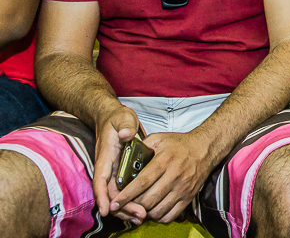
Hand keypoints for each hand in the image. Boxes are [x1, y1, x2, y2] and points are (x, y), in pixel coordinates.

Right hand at [93, 105, 145, 222]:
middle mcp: (108, 168)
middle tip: (139, 215)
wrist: (114, 119)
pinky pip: (124, 192)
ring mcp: (114, 173)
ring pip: (117, 196)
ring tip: (142, 217)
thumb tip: (125, 134)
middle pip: (110, 194)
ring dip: (128, 208)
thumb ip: (125, 126)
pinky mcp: (121, 174)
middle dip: (122, 208)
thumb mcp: (122, 119)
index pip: (100, 179)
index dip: (102, 196)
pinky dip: (132, 201)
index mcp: (105, 157)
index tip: (107, 210)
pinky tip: (143, 209)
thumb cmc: (117, 120)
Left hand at [110, 131, 212, 223]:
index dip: (126, 195)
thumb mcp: (159, 138)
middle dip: (133, 205)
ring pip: (158, 210)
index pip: (142, 182)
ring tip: (139, 207)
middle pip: (148, 199)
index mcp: (164, 161)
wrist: (204, 149)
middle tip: (125, 205)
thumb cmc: (180, 144)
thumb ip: (141, 146)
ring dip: (145, 212)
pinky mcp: (188, 197)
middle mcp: (174, 176)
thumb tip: (125, 156)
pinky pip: (170, 215)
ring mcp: (182, 188)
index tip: (115, 202)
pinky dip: (158, 217)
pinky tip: (153, 210)